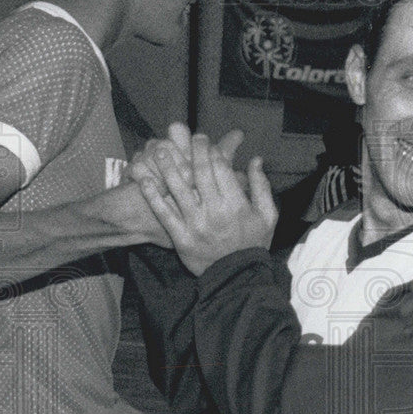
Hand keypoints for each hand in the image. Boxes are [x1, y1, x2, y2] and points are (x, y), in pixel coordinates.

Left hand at [138, 133, 277, 275]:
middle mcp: (215, 211)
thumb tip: (256, 160)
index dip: (211, 150)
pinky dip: (153, 195)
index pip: (220, 168)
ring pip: (178, 189)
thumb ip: (262, 187)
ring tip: (158, 149)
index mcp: (236, 204)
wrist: (238, 277)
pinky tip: (145, 180)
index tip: (205, 140)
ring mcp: (196, 224)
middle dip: (190, 150)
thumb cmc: (253, 243)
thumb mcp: (268, 216)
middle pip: (198, 172)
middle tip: (183, 136)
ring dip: (167, 166)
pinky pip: (164, 212)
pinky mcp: (181, 237)